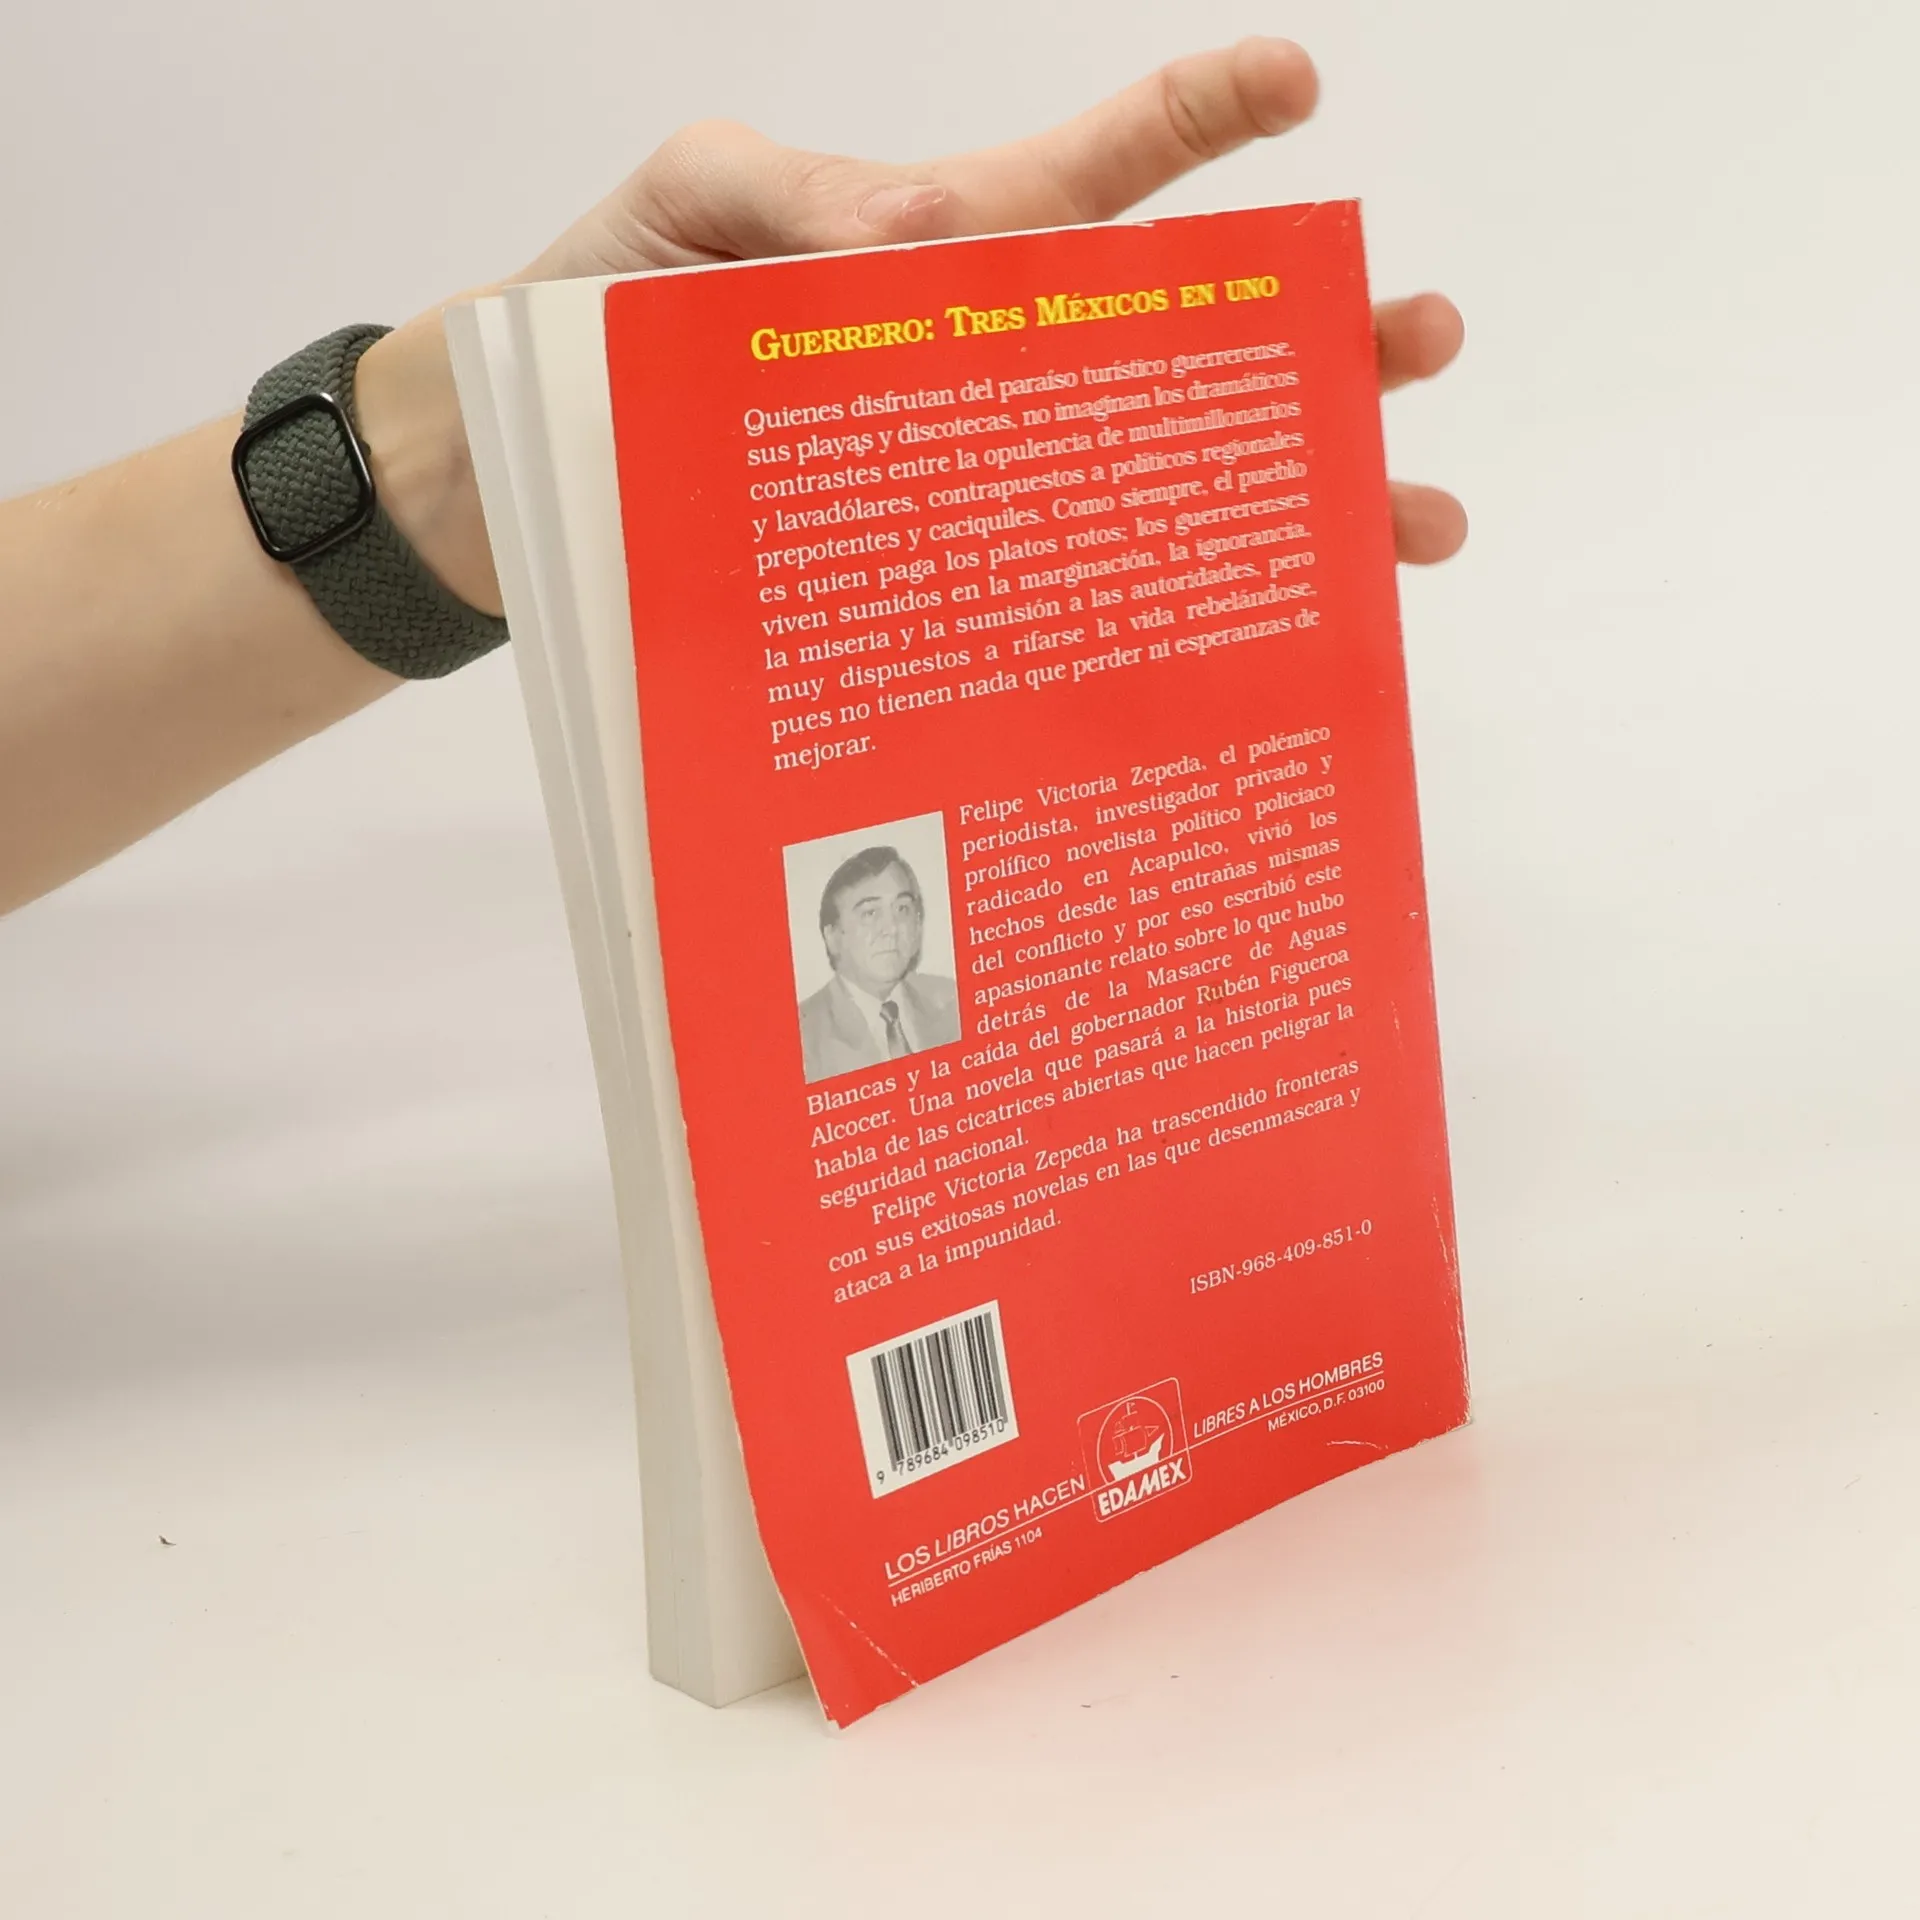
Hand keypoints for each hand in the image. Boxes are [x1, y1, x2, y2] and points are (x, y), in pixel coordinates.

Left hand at [360, 38, 1463, 614]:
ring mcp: (970, 497)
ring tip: (1399, 532)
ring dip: (1283, 513)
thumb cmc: (591, 315)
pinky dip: (1145, 640)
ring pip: (1150, 499)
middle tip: (1419, 346)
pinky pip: (1059, 612)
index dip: (1193, 126)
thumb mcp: (679, 210)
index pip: (1093, 182)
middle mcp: (987, 384)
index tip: (1295, 84)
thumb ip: (790, 196)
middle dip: (1315, 348)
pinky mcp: (932, 600)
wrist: (509, 488)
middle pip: (1181, 357)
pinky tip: (1226, 669)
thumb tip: (920, 243)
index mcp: (946, 263)